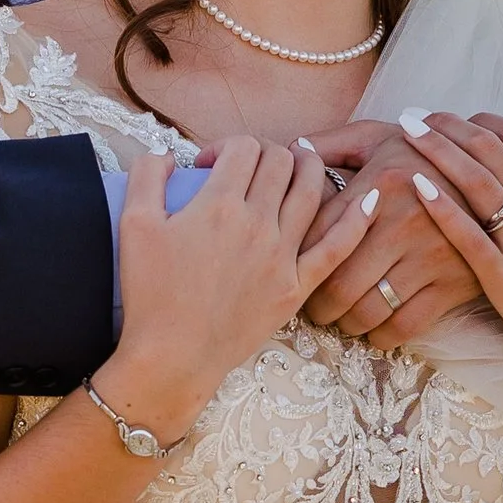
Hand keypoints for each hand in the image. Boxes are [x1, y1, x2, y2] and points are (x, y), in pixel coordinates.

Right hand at [97, 139, 372, 441]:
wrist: (173, 356)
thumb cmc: (150, 295)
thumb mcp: (133, 225)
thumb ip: (147, 176)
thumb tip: (167, 154)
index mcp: (219, 203)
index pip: (243, 148)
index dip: (227, 145)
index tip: (210, 164)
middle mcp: (258, 222)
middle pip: (279, 162)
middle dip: (265, 151)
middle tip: (251, 166)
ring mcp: (283, 254)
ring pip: (311, 190)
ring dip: (309, 166)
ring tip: (301, 161)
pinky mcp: (297, 285)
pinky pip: (337, 246)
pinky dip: (357, 219)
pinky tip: (370, 198)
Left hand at [295, 120, 486, 346]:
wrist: (499, 176)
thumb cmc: (426, 156)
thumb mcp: (382, 137)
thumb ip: (332, 142)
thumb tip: (292, 150)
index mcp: (380, 183)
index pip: (321, 237)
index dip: (301, 262)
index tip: (297, 272)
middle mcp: (403, 221)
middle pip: (339, 284)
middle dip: (319, 306)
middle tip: (315, 309)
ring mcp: (431, 256)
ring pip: (368, 310)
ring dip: (347, 324)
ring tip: (343, 319)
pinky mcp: (454, 282)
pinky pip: (405, 325)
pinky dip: (382, 336)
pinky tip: (376, 330)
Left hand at [401, 112, 502, 408]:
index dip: (483, 121)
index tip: (454, 116)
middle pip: (493, 153)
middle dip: (450, 127)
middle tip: (416, 115)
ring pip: (478, 185)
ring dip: (439, 152)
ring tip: (407, 133)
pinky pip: (470, 238)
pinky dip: (443, 208)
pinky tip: (416, 185)